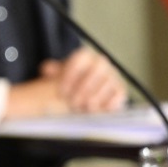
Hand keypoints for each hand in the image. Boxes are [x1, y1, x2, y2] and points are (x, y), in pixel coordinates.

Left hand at [7, 47, 126, 117]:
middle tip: (72, 101)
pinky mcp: (120, 89)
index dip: (70, 76)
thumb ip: (52, 70)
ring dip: (92, 98)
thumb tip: (47, 69)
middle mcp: (101, 62)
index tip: (62, 91)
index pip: (79, 60)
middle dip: (82, 89)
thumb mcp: (59, 74)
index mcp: (85, 56)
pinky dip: (106, 104)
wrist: (86, 91)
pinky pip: (118, 95)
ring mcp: (113, 75)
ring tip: (81, 107)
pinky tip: (94, 109)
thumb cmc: (71, 82)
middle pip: (95, 72)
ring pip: (106, 85)